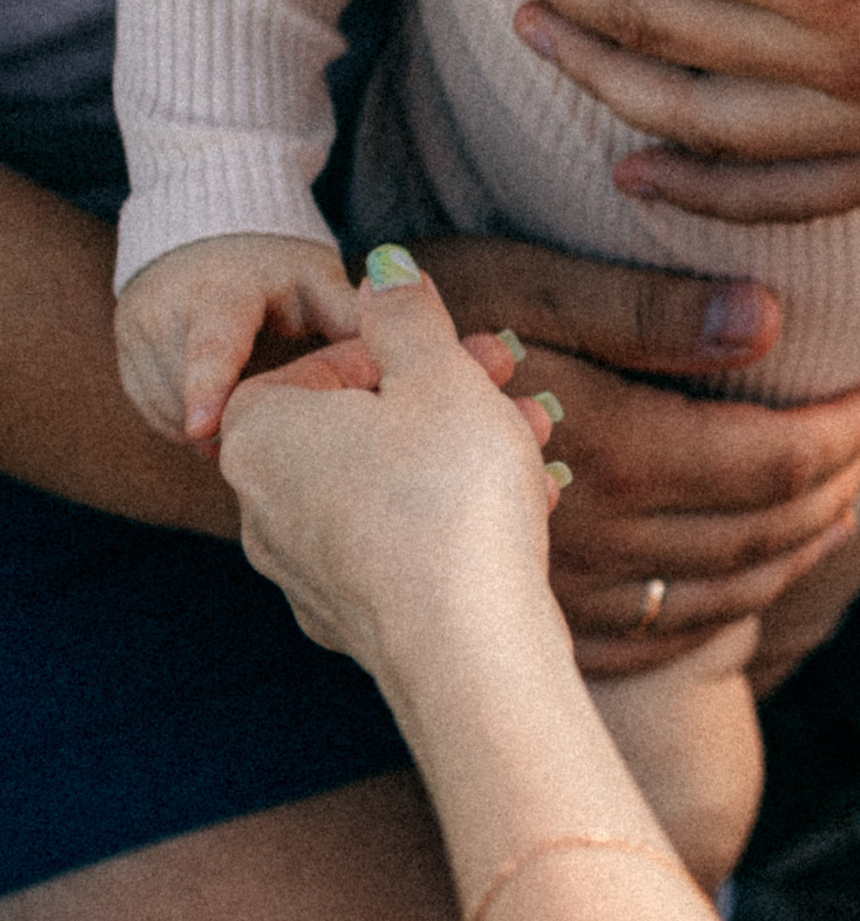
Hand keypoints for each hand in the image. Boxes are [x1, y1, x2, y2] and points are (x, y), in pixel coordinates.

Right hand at [114, 231, 359, 447]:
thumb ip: (350, 317)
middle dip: (226, 424)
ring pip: (164, 406)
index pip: (211, 343)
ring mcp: (138, 327)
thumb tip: (397, 359)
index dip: (208, 386)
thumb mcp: (316, 280)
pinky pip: (150, 408)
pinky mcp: (123, 347)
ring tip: (252, 434)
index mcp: (222, 291)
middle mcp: (167, 306)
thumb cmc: (277, 262)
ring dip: (204, 432)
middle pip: (185, 388)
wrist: (209, 227)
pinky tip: (219, 428)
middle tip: (275, 444)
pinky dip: (181, 425)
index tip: (203, 428)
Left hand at [219, 276, 562, 687]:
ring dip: (459, 455)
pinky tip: (521, 510)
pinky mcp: (351, 620)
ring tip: (538, 444)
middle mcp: (261, 506)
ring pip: (385, 486)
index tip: (473, 349)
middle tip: (515, 384)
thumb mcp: (438, 375)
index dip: (409, 346)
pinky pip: (398, 546)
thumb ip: (407, 315)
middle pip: (359, 424)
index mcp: (260, 433)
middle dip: (445, 398)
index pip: (324, 361)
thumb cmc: (447, 499)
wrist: (469, 651)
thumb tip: (384, 269)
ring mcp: (303, 572)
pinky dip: (450, 519)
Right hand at [413, 237, 859, 676]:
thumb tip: (768, 321)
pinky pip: (654, 642)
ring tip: (837, 510)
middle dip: (831, 489)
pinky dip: (721, 614)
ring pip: (716, 592)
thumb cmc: (427, 315)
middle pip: (755, 531)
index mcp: (605, 444)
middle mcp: (591, 531)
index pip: (768, 461)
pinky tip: (750, 583)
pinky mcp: (535, 614)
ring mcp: (562, 586)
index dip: (838, 433)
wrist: (298, 398)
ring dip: (793, 553)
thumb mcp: (528, 282)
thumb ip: (649, 307)